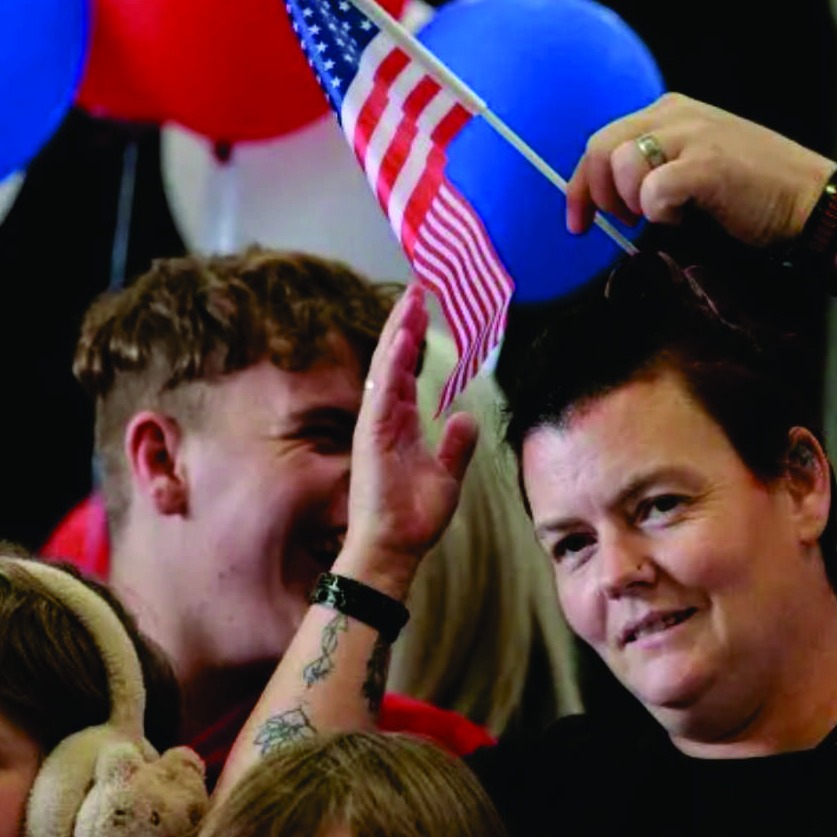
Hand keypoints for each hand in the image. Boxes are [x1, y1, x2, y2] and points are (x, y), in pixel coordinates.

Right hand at [336, 284, 478, 598]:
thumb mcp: (447, 475)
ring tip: (413, 298)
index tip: (425, 309)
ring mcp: (375, 425)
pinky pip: (382, 389)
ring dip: (398, 331)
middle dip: (405, 323)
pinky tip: (403, 335)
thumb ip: (455, 445)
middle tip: (419, 287)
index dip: (415, 340)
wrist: (396, 548)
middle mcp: (384, 419)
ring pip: (386, 366)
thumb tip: (464, 417)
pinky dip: (392, 361)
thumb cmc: (415, 518)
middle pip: (394, 360)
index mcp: (400, 426)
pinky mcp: (372, 435)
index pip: (406, 372)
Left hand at [567, 92, 835, 248]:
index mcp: (671, 111)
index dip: (578, 186)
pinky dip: (661, 213)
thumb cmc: (754, 195)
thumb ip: (654, 169)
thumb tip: (607, 201)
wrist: (811, 203)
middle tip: (625, 222)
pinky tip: (687, 217)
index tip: (579, 223)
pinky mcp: (707, 164)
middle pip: (600, 149)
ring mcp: (694, 135)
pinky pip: (653, 189)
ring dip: (634, 202)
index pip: (600, 142)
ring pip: (622, 166)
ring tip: (666, 215)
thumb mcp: (694, 166)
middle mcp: (678, 114)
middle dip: (599, 196)